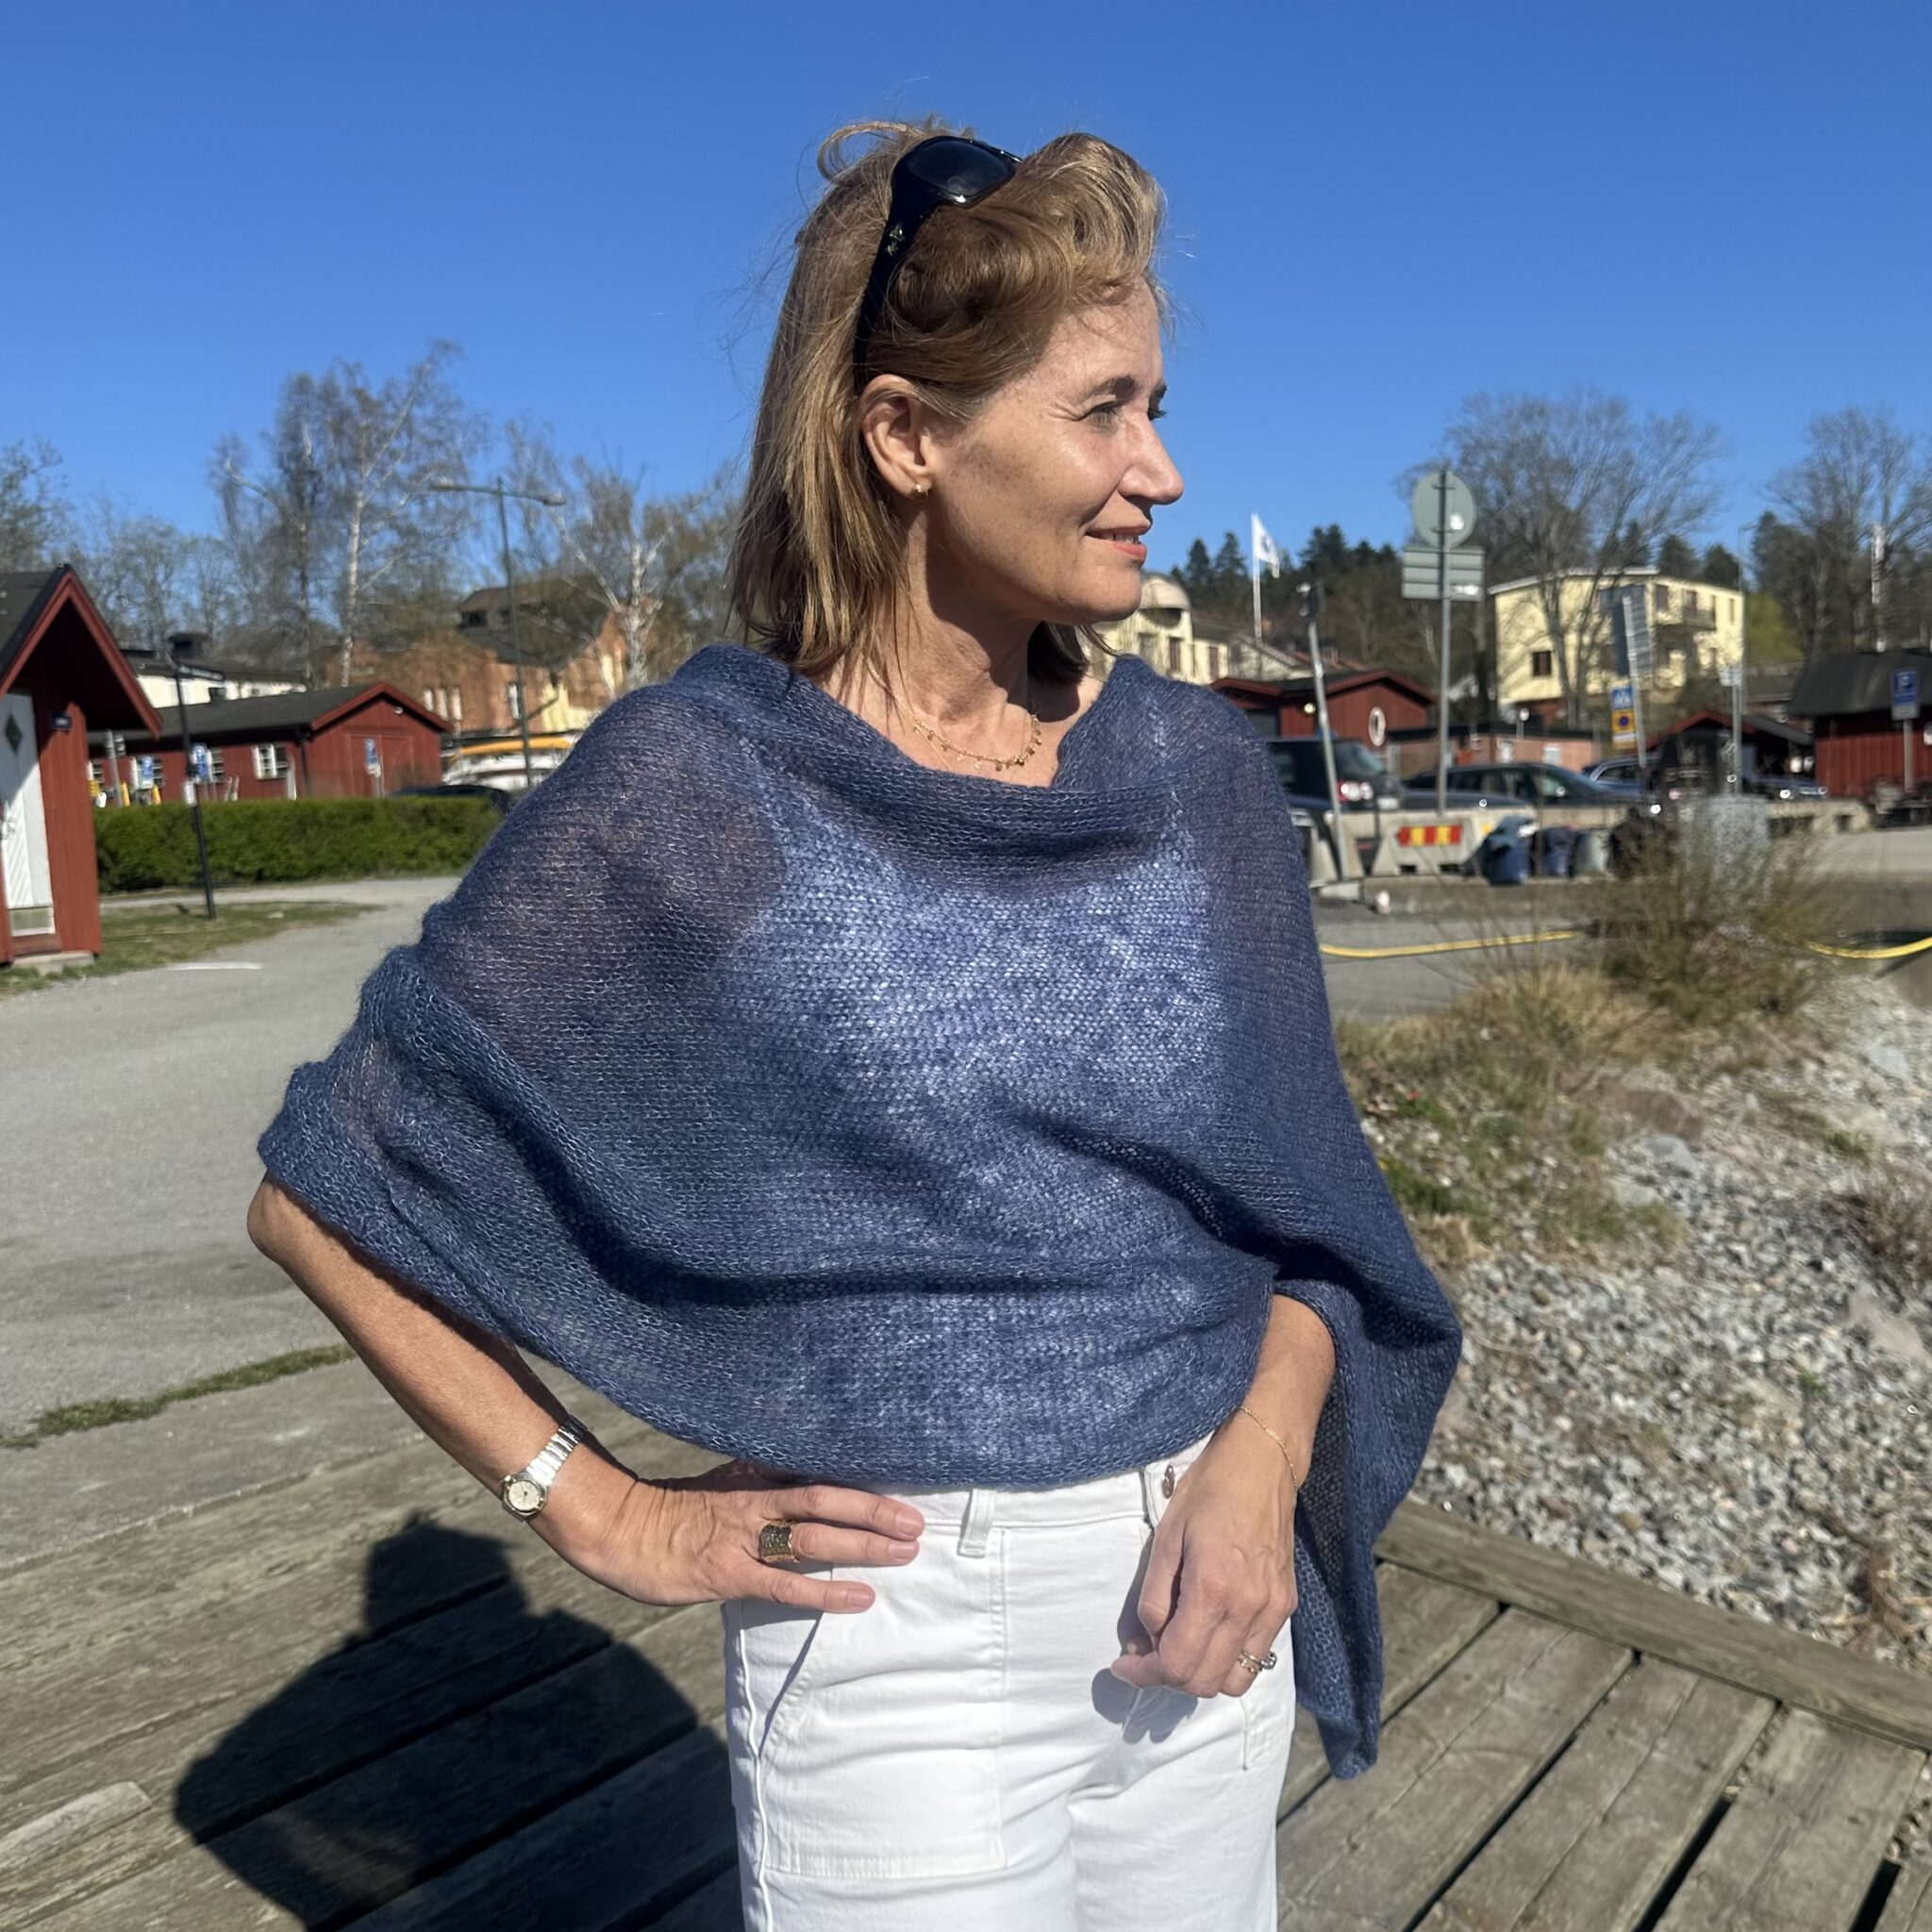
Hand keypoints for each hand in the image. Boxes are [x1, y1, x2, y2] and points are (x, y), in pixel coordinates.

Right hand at [569, 1457, 924, 1614]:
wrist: (617, 1528)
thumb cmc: (671, 1511)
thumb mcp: (721, 1482)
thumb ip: (762, 1479)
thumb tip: (804, 1476)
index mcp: (754, 1477)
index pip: (816, 1473)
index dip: (860, 1480)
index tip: (901, 1481)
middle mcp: (756, 1502)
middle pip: (826, 1501)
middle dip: (874, 1511)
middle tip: (917, 1521)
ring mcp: (744, 1539)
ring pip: (814, 1539)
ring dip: (863, 1545)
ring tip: (903, 1552)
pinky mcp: (730, 1575)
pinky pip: (786, 1584)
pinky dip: (827, 1593)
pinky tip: (860, 1598)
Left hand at [1108, 1419, 1297, 1698]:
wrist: (1261, 1464)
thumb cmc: (1207, 1492)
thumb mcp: (1165, 1539)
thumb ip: (1153, 1599)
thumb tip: (1144, 1643)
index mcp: (1212, 1590)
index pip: (1178, 1665)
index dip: (1144, 1674)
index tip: (1123, 1665)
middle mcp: (1248, 1609)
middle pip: (1205, 1683)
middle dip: (1169, 1677)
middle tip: (1145, 1655)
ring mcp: (1272, 1611)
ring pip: (1236, 1680)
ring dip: (1202, 1675)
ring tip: (1179, 1647)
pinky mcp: (1285, 1605)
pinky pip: (1258, 1657)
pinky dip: (1228, 1659)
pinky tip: (1209, 1632)